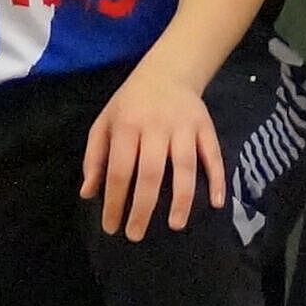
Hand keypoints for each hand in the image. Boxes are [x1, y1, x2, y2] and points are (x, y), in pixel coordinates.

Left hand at [82, 66, 226, 240]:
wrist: (167, 71)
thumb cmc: (131, 103)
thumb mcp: (105, 122)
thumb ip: (95, 157)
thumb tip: (88, 193)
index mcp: (127, 125)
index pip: (120, 169)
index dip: (115, 201)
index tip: (112, 226)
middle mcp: (156, 126)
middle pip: (151, 172)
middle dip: (143, 207)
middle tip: (136, 234)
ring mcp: (184, 127)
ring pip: (185, 166)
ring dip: (181, 198)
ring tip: (175, 224)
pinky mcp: (206, 126)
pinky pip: (213, 154)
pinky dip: (217, 178)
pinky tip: (216, 202)